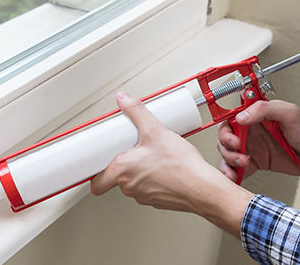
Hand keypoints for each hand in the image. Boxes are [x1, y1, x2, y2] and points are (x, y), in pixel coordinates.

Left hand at [91, 92, 252, 233]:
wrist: (204, 188)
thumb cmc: (181, 166)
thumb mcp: (156, 130)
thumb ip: (137, 112)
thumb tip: (124, 100)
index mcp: (123, 171)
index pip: (97, 182)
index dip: (96, 173)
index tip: (97, 164)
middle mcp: (130, 187)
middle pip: (117, 177)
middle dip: (125, 164)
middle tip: (135, 150)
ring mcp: (144, 196)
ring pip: (134, 183)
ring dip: (140, 171)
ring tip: (154, 157)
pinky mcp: (158, 201)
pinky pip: (150, 188)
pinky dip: (155, 179)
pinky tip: (166, 167)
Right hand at [217, 100, 299, 180]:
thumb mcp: (290, 113)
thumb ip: (265, 110)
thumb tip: (241, 116)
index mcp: (257, 116)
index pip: (231, 119)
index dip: (226, 129)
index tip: (233, 138)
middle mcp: (253, 131)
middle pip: (226, 138)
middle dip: (227, 147)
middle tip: (239, 153)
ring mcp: (254, 148)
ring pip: (229, 154)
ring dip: (229, 161)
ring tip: (243, 164)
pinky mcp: (258, 163)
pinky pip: (240, 168)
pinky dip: (234, 174)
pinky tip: (235, 177)